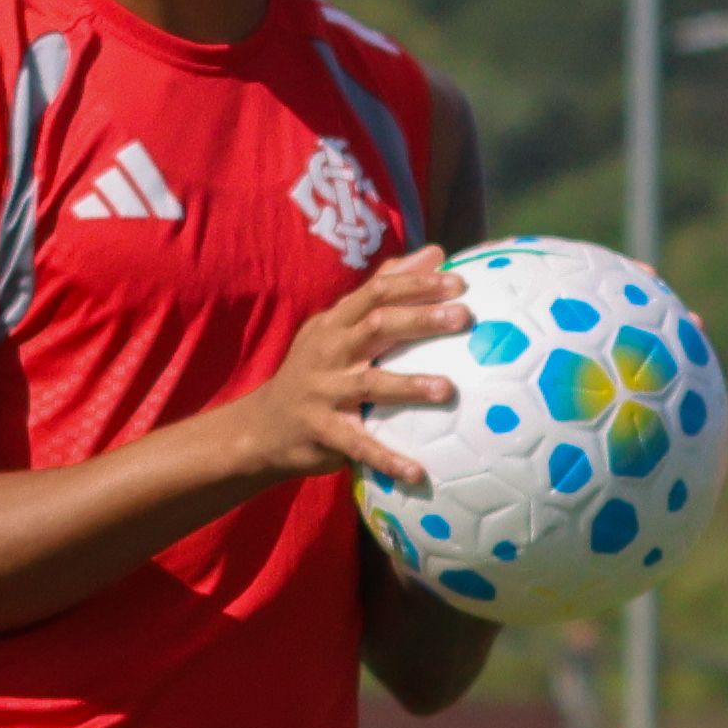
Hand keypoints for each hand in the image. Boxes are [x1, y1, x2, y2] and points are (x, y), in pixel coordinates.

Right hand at [216, 249, 473, 487]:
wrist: (264, 424)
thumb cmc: (316, 370)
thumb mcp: (339, 326)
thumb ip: (383, 290)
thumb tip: (435, 254)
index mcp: (337, 323)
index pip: (377, 292)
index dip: (416, 283)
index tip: (458, 282)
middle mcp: (330, 351)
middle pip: (377, 326)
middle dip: (419, 319)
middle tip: (462, 317)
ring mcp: (324, 391)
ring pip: (371, 384)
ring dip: (409, 385)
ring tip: (447, 389)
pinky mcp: (322, 431)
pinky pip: (359, 446)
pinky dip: (387, 459)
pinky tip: (418, 472)